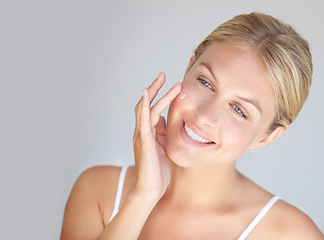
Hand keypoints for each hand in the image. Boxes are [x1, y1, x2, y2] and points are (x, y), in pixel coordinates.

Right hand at [133, 72, 181, 198]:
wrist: (151, 189)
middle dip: (154, 88)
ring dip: (156, 92)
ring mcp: (141, 134)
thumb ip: (163, 134)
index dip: (158, 96)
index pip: (150, 109)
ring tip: (165, 80)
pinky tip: (147, 92)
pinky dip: (145, 104)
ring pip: (146, 107)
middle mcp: (141, 131)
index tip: (168, 85)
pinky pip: (143, 118)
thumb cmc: (158, 171)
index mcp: (147, 133)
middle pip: (145, 104)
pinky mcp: (144, 139)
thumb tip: (166, 121)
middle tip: (162, 74)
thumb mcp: (164, 148)